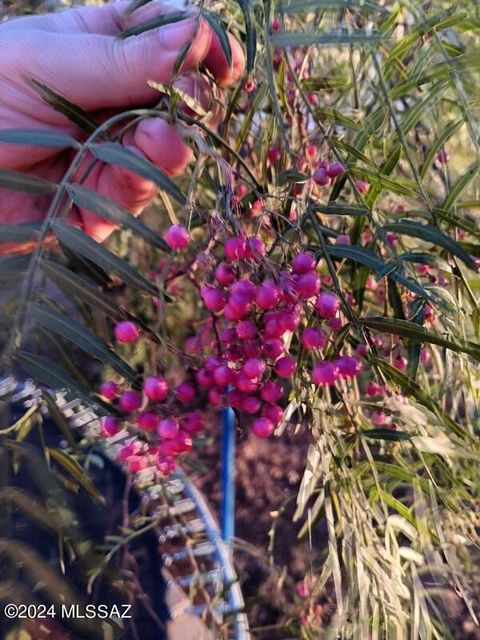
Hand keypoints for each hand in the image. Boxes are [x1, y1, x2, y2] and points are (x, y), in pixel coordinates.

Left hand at [0, 1, 243, 241]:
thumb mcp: (43, 63)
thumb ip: (120, 57)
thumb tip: (197, 35)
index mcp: (97, 45)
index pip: (164, 33)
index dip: (199, 43)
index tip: (221, 59)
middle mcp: (112, 97)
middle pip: (176, 94)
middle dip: (191, 98)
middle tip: (193, 101)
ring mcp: (111, 148)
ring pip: (166, 145)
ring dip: (171, 140)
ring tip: (161, 137)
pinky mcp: (104, 198)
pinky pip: (140, 188)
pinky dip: (147, 175)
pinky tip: (143, 163)